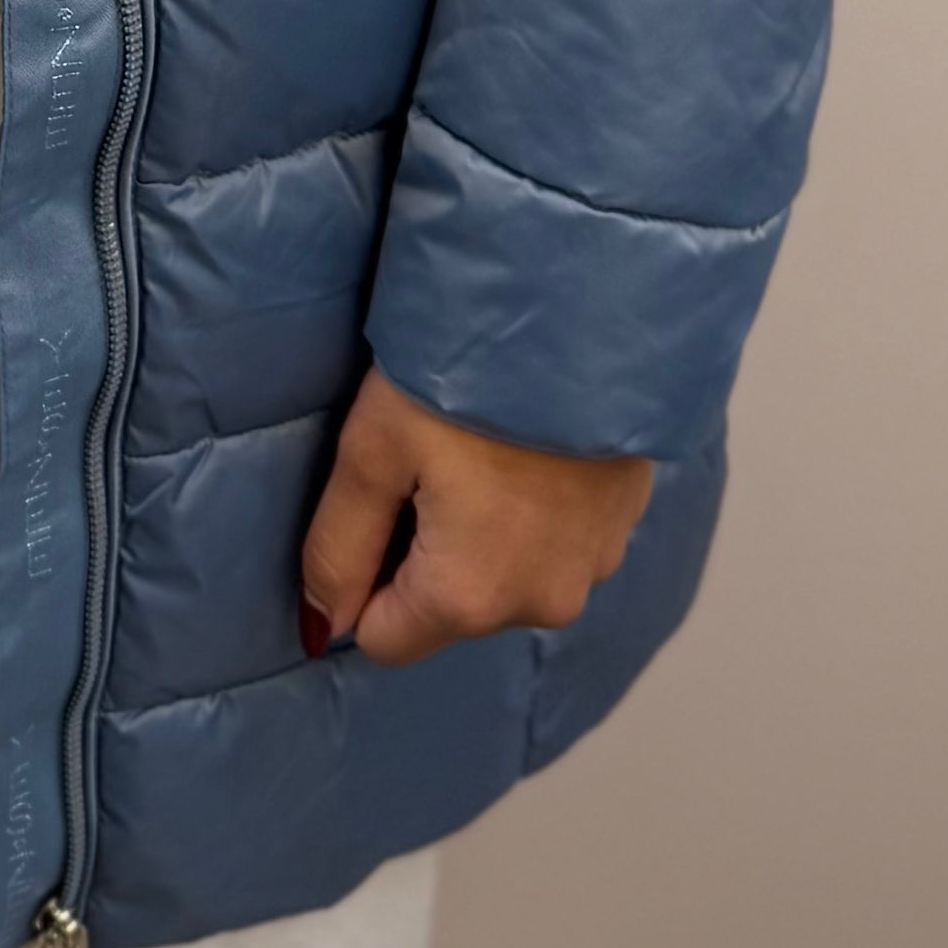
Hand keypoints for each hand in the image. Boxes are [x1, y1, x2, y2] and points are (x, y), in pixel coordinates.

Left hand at [298, 366, 651, 668]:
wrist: (586, 308)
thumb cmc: (469, 372)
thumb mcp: (375, 447)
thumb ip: (338, 545)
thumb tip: (322, 626)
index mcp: (469, 596)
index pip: (386, 639)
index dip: (362, 579)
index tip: (374, 500)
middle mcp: (539, 603)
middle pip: (450, 608)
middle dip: (426, 551)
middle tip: (427, 458)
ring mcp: (593, 567)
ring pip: (505, 576)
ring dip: (484, 532)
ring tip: (480, 445)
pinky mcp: (625, 526)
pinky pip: (556, 544)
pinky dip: (534, 511)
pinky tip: (527, 446)